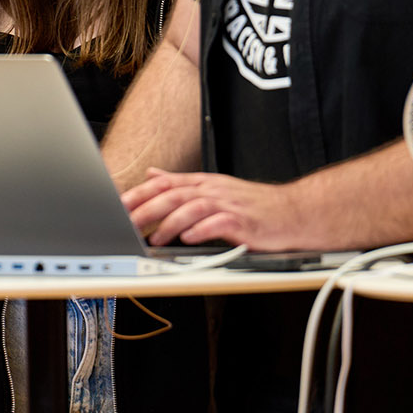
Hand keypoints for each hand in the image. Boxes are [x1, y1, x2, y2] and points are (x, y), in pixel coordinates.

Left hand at [122, 168, 306, 249]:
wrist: (294, 212)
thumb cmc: (254, 205)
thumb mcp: (214, 188)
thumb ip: (181, 182)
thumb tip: (153, 174)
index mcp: (204, 183)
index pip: (164, 183)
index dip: (139, 194)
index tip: (118, 205)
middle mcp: (213, 190)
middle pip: (174, 195)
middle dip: (147, 209)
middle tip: (127, 223)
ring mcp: (229, 205)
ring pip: (193, 208)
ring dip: (171, 223)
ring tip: (155, 237)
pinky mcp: (244, 222)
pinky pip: (219, 224)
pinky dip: (202, 231)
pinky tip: (189, 239)